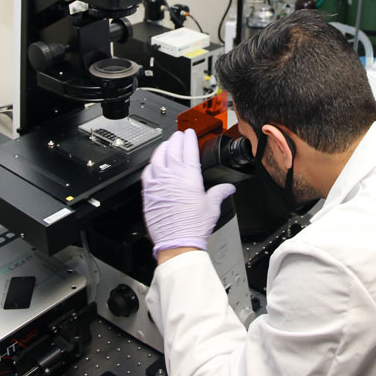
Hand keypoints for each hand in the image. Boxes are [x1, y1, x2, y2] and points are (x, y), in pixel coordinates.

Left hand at [142, 129, 236, 256]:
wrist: (177, 242)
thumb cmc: (193, 227)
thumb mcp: (212, 207)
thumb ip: (220, 192)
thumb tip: (227, 187)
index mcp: (189, 176)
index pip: (188, 149)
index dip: (189, 138)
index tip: (189, 133)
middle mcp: (172, 176)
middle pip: (172, 149)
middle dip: (176, 139)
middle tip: (178, 135)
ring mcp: (158, 183)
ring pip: (157, 158)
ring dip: (162, 148)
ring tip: (166, 145)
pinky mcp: (148, 193)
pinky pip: (147, 172)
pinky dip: (151, 164)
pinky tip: (154, 164)